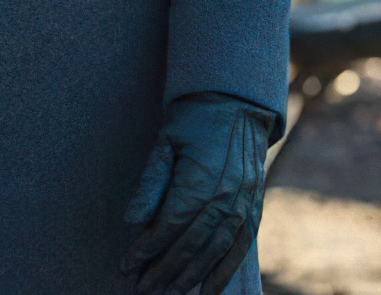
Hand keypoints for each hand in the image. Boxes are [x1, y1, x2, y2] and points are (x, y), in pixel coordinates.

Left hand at [121, 92, 274, 294]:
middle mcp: (224, 196)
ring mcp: (243, 204)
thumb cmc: (194, 122)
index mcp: (199, 179)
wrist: (236, 105)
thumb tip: (132, 222)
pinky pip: (240, 248)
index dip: (145, 250)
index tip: (126, 266)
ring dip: (189, 277)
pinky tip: (208, 292)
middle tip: (142, 287)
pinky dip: (224, 273)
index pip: (167, 227)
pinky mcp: (254, 208)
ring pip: (214, 251)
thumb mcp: (165, 142)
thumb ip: (150, 183)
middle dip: (162, 270)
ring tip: (168, 292)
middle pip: (189, 245)